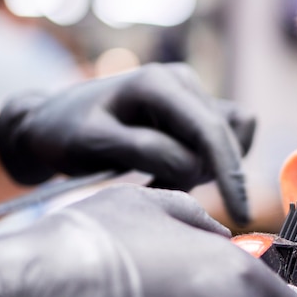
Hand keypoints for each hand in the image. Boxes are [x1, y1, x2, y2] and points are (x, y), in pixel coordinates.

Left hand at [0, 63, 254, 224]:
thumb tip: (193, 165)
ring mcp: (193, 93)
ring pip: (229, 142)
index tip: (240, 215)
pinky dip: (207, 163)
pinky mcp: (197, 109)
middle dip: (206, 174)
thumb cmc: (67, 132)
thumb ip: (146, 151)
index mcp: (159, 83)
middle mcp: (184, 81)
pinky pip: (225, 141)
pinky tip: (172, 167)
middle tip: (155, 184)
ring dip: (204, 169)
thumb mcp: (94, 142)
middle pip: (224, 139)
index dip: (230, 174)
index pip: (210, 131)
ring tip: (158, 174)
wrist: (57, 122)